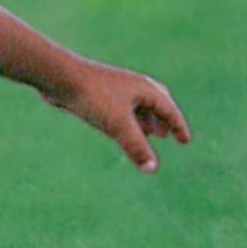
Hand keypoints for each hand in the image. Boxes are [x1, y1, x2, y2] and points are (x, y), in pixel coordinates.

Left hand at [39, 57, 190, 172]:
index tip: (185, 141)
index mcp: (144, 89)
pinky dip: (129, 120)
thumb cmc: (93, 97)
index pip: (169, 110)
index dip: (178, 127)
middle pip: (157, 102)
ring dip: (147, 120)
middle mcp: (133, 86)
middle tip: (168, 135)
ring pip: (138, 106)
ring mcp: (116, 89)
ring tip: (150, 135)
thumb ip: (136, 147)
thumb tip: (153, 169)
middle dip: (164, 119)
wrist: (61, 78)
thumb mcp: (118, 125)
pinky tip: (121, 130)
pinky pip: (122, 108)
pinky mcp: (100, 93)